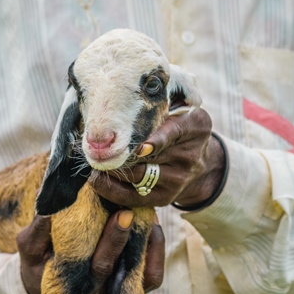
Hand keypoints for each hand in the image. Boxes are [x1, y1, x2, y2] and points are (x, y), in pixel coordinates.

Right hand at [16, 211, 164, 293]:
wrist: (51, 288)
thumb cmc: (39, 265)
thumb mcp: (30, 249)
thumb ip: (37, 231)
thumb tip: (48, 201)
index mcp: (76, 290)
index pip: (99, 268)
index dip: (112, 242)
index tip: (120, 215)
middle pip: (123, 269)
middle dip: (132, 238)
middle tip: (133, 210)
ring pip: (145, 275)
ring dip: (149, 242)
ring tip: (147, 211)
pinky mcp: (134, 291)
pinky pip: (153, 276)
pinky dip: (156, 250)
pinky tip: (152, 225)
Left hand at [90, 108, 225, 208]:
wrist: (198, 164)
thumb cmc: (175, 127)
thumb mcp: (177, 109)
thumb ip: (157, 103)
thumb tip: (115, 95)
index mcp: (196, 125)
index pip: (174, 132)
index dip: (155, 141)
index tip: (139, 147)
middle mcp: (191, 154)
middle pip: (151, 156)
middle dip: (122, 152)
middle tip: (98, 148)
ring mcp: (180, 179)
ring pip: (139, 175)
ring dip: (113, 169)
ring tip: (95, 161)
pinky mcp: (166, 198)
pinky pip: (133, 196)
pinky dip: (111, 189)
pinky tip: (97, 180)